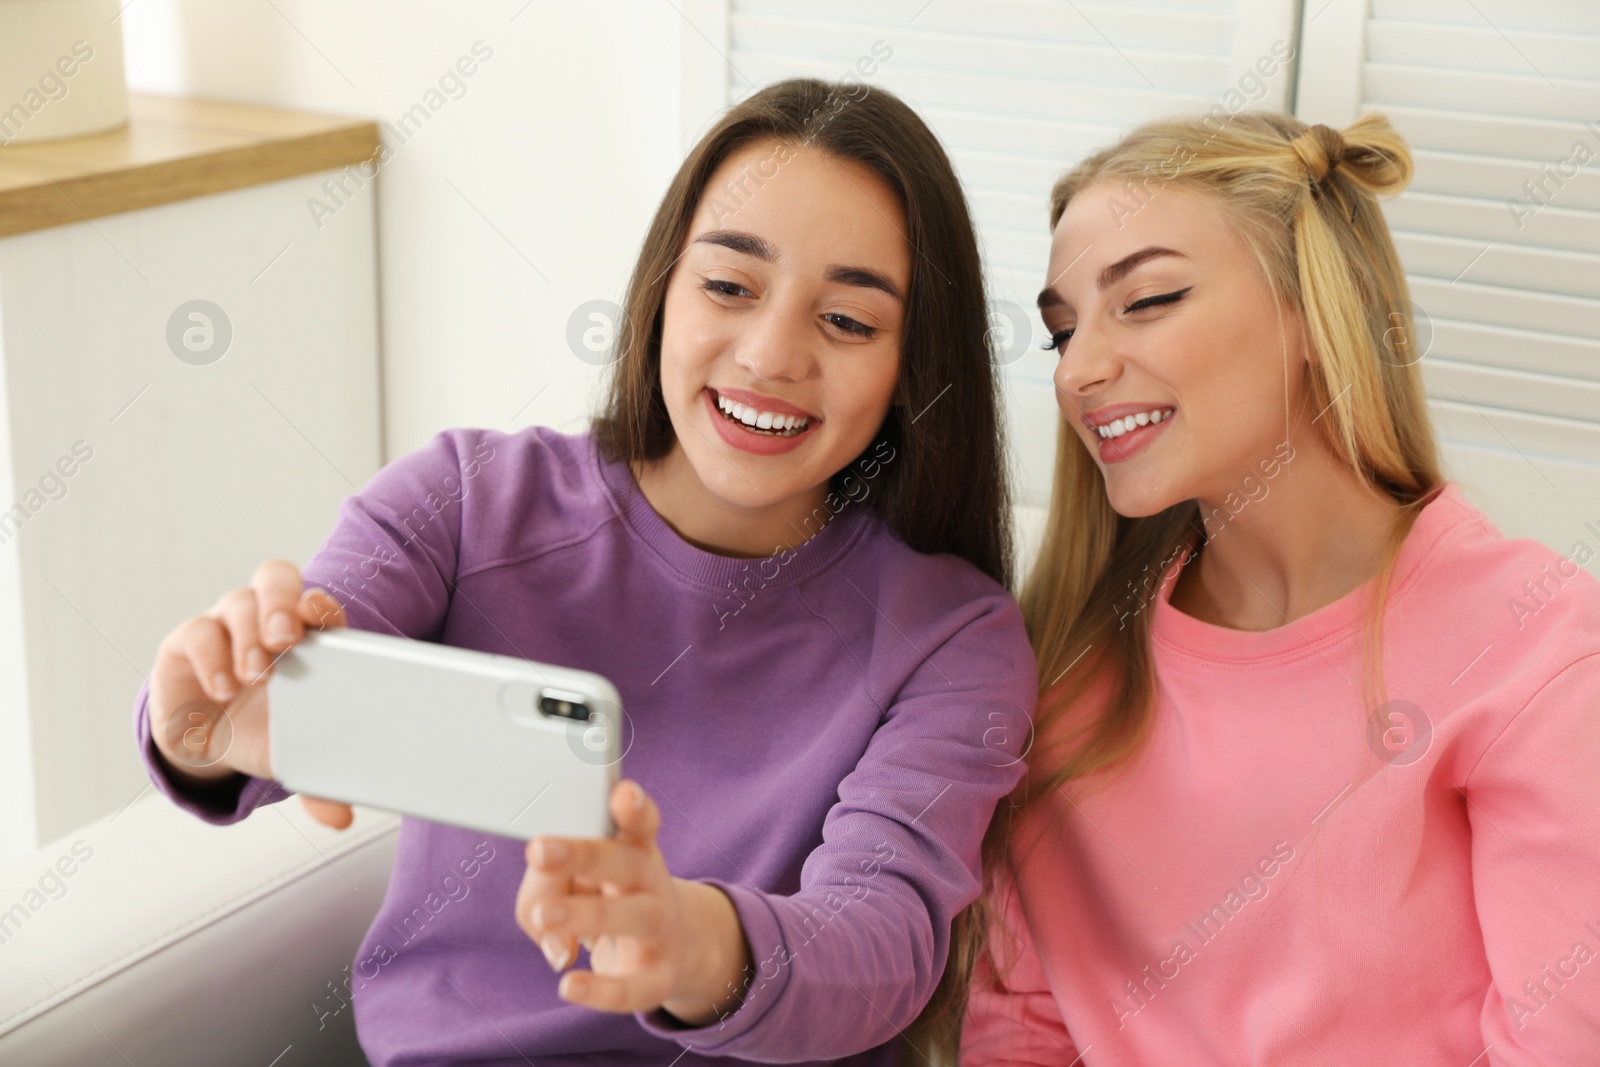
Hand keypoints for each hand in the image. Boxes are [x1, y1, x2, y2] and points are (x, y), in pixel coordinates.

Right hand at [147, 558, 354, 829]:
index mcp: (306, 638)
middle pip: (277, 578)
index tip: (325, 622)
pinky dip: (212, 656)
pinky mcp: (188, 640)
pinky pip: (199, 631)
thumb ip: (320, 784)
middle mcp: (267, 621)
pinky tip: (222, 687)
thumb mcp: (293, 757)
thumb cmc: (264, 732)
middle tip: (287, 640)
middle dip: (284, 602)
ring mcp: (227, 626)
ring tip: (255, 675)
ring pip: (240, 600)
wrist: (208, 745)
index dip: (323, 608)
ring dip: (250, 635)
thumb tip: (340, 820)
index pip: (319, 606)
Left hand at [515, 780, 751, 1024]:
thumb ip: (545, 888)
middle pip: (627, 862)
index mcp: (632, 848)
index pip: (640, 822)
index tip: (622, 793)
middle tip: (538, 849)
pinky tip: (568, 984)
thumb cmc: (600, 901)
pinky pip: (633, 987)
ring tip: (545, 915)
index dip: (634, 808)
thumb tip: (548, 929)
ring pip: (633, 916)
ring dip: (586, 914)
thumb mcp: (567, 884)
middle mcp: (650, 882)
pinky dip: (601, 990)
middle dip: (584, 854)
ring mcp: (659, 928)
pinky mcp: (657, 977)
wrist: (664, 952)